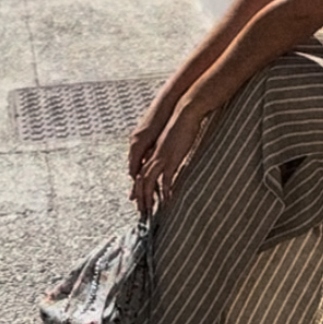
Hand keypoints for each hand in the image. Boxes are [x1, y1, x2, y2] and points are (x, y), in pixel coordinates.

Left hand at [129, 99, 204, 215]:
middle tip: (142, 211)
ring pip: (148, 182)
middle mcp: (152, 155)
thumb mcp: (169, 140)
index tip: (138, 199)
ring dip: (147, 198)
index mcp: (152, 151)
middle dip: (140, 197)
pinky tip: (167, 202)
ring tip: (149, 211)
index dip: (138, 187)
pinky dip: (165, 192)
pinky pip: (165, 179)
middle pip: (140, 180)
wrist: (184, 112)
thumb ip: (165, 150)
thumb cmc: (180, 124)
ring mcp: (160, 157)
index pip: (140, 173)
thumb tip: (167, 159)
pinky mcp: (170, 158)